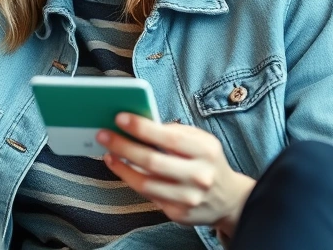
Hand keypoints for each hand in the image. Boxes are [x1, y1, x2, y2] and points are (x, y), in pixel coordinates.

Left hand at [98, 113, 255, 237]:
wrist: (228, 199)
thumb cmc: (208, 163)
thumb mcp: (202, 141)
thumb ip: (176, 131)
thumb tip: (142, 123)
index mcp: (206, 151)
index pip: (169, 137)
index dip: (142, 127)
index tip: (120, 118)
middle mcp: (199, 176)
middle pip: (153, 161)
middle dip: (124, 146)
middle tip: (104, 134)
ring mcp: (188, 198)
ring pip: (146, 183)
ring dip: (122, 166)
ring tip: (108, 152)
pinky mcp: (178, 214)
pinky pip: (148, 195)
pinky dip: (131, 180)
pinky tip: (121, 168)